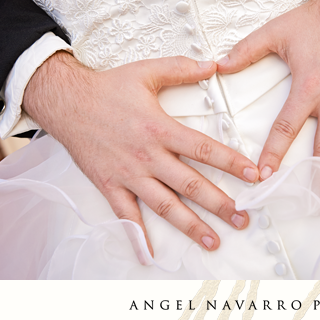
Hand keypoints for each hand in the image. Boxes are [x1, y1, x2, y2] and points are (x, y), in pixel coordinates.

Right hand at [23, 51, 258, 261]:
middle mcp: (148, 156)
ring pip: (165, 206)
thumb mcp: (146, 71)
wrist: (66, 102)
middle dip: (220, 204)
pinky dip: (137, 236)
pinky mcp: (110, 185)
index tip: (253, 176)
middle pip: (191, 185)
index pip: (204, 150)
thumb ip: (182, 69)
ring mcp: (129, 174)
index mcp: (160, 129)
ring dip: (190, 225)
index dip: (232, 163)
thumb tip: (213, 65)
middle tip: (243, 218)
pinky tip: (149, 255)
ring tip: (213, 240)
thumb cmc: (107, 88)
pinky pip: (125, 215)